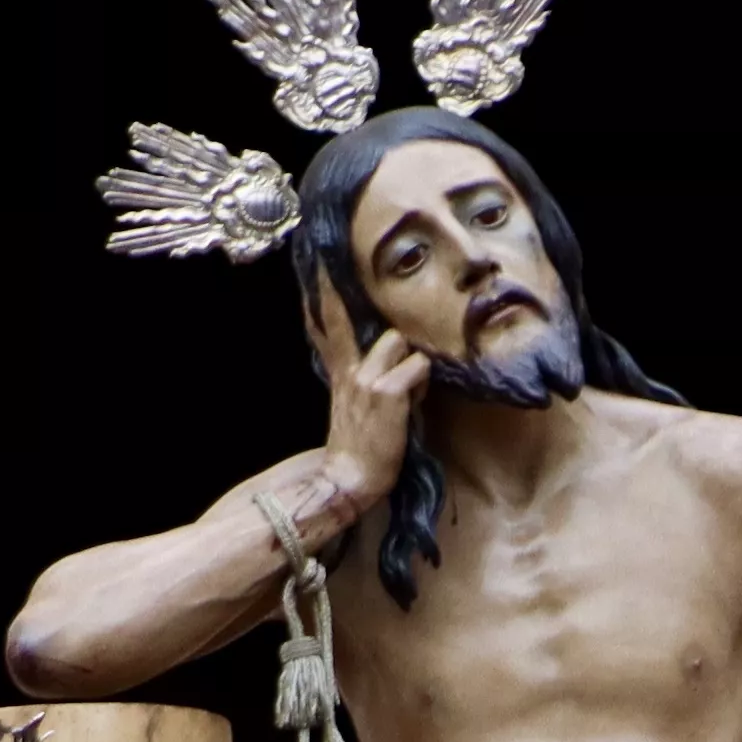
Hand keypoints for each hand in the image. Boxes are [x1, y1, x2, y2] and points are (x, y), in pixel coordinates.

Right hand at [300, 265, 431, 500]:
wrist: (351, 478)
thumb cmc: (360, 445)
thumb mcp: (352, 403)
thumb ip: (360, 376)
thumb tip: (393, 360)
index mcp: (341, 371)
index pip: (327, 324)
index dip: (323, 294)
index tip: (319, 264)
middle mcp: (350, 369)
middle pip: (366, 322)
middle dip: (385, 330)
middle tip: (391, 342)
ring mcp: (367, 379)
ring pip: (399, 341)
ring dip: (411, 363)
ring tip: (409, 390)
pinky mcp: (388, 392)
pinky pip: (418, 367)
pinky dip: (422, 384)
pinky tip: (413, 404)